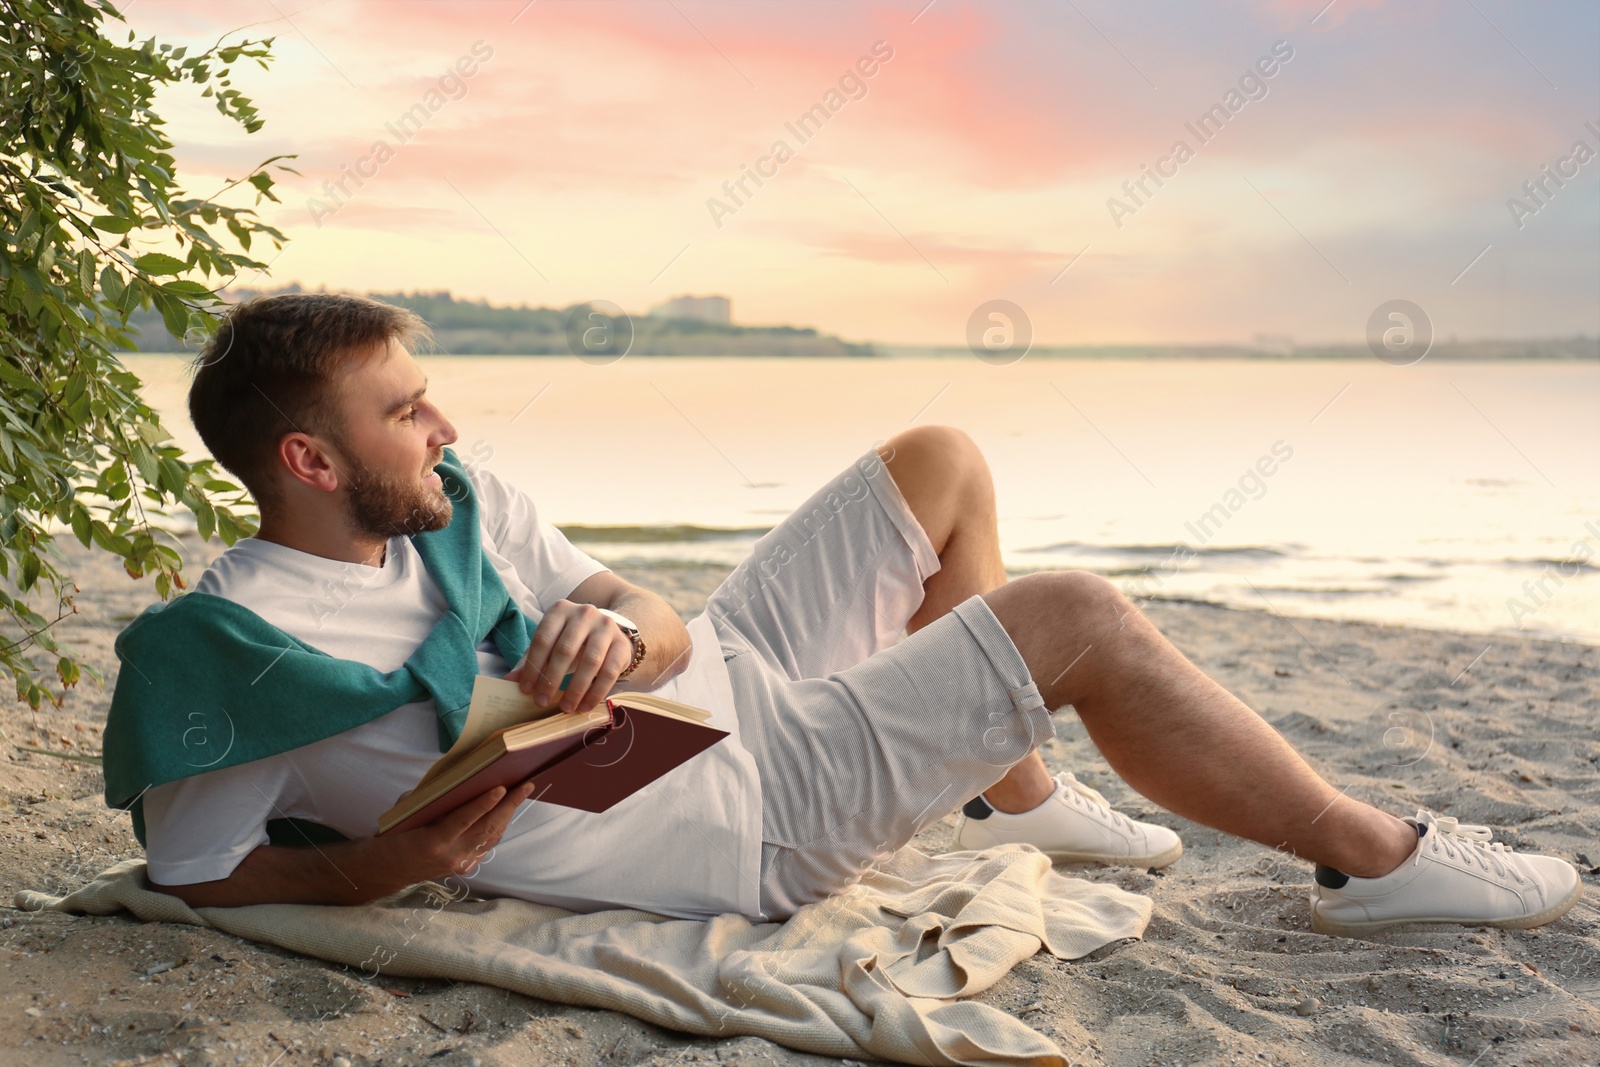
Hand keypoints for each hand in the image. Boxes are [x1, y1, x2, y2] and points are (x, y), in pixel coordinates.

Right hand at [372, 779, 538, 881]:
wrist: (384, 871)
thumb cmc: (393, 837)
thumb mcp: (405, 814)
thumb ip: (430, 800)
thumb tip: (456, 781)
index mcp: (432, 842)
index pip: (463, 820)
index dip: (483, 804)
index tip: (500, 788)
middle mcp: (451, 855)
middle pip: (487, 828)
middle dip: (509, 805)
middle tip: (525, 785)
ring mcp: (460, 863)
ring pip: (492, 836)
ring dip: (508, 814)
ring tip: (521, 793)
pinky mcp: (465, 867)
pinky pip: (487, 844)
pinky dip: (498, 826)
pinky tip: (506, 811)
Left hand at [505, 600, 633, 713]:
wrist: (610, 632)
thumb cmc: (572, 640)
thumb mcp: (550, 645)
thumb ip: (530, 660)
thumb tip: (508, 680)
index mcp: (560, 610)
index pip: (543, 639)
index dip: (533, 666)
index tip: (526, 690)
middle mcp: (585, 613)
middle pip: (565, 649)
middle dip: (552, 679)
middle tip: (542, 702)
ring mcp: (606, 627)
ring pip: (590, 661)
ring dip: (576, 689)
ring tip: (566, 708)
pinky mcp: (622, 644)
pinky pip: (609, 672)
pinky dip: (596, 692)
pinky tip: (585, 706)